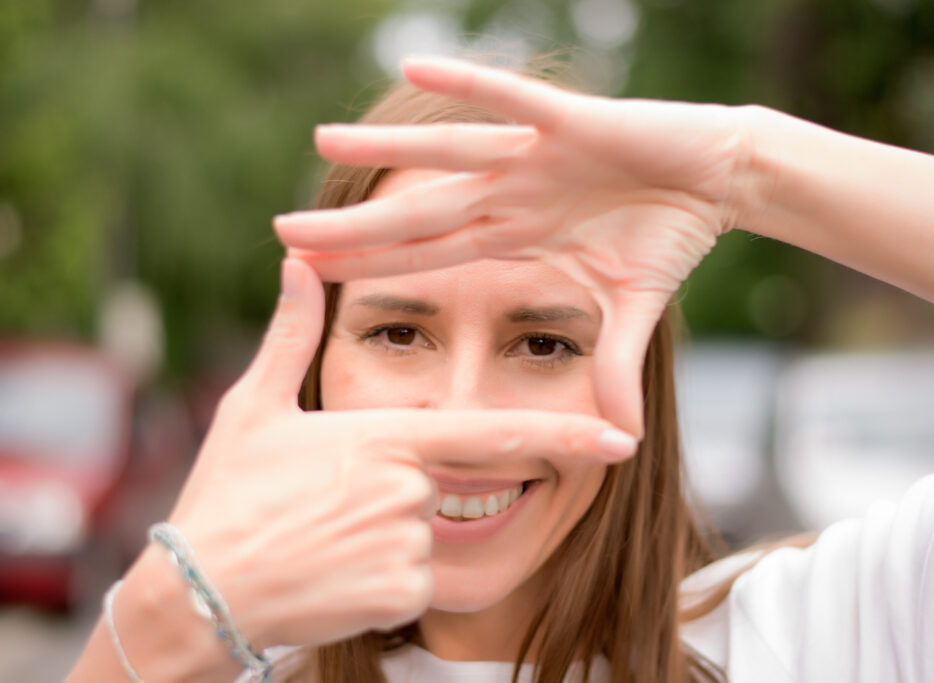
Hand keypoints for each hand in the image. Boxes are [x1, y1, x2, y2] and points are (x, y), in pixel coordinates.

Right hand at [166, 258, 636, 649]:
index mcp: (385, 434)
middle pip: (436, 485)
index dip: (563, 435)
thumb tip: (296, 262)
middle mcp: (409, 486)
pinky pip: (411, 578)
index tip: (622, 439)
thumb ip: (293, 334)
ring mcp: (408, 542)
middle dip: (392, 494)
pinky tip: (329, 572)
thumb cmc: (226, 494)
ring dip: (381, 536)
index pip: (492, 433)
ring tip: (319, 537)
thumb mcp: (256, 408)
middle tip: (324, 508)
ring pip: (422, 535)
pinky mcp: (401, 592)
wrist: (194, 590)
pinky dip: (377, 576)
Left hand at [274, 57, 754, 434]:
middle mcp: (513, 193)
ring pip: (450, 155)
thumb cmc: (670, 235)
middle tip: (283, 233)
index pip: (430, 255)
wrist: (721, 179)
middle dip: (357, 228)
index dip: (375, 266)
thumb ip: (613, 365)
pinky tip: (417, 68)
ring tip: (323, 140)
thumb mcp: (632, 309)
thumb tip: (620, 437)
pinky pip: (513, 99)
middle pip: (421, 215)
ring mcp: (537, 155)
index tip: (315, 279)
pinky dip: (471, 85)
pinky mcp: (574, 121)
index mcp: (516, 234)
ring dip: (390, 149)